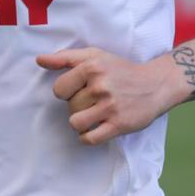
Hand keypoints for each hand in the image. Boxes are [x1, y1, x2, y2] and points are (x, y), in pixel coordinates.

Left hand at [36, 47, 174, 144]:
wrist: (155, 84)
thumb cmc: (120, 70)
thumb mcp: (94, 56)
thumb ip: (64, 57)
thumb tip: (39, 60)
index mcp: (92, 67)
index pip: (59, 89)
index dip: (66, 91)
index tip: (79, 89)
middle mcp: (100, 86)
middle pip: (69, 106)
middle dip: (78, 105)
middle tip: (94, 100)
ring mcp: (110, 107)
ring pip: (76, 123)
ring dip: (81, 122)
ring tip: (93, 115)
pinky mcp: (119, 125)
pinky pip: (89, 138)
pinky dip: (87, 137)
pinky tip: (95, 128)